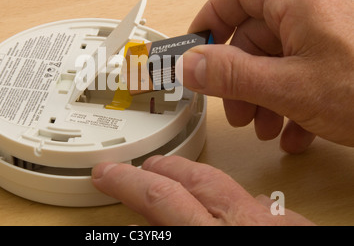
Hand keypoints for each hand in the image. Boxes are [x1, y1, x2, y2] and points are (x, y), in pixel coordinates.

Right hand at [92, 155, 313, 225]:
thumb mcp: (203, 243)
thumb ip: (184, 231)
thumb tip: (157, 222)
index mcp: (212, 237)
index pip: (162, 201)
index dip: (128, 183)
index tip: (107, 174)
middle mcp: (244, 228)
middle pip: (195, 182)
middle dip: (162, 171)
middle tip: (140, 167)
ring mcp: (274, 227)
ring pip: (227, 187)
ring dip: (195, 180)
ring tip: (176, 177)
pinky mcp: (298, 231)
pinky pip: (264, 210)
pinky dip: (239, 205)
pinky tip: (235, 209)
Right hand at [180, 0, 353, 152]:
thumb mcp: (291, 87)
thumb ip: (233, 74)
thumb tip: (190, 65)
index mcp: (300, 2)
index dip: (213, 14)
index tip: (198, 46)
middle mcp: (316, 12)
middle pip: (257, 33)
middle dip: (239, 75)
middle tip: (233, 108)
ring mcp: (332, 38)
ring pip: (279, 59)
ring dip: (262, 96)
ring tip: (264, 127)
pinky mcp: (344, 61)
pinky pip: (304, 74)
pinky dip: (291, 104)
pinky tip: (294, 133)